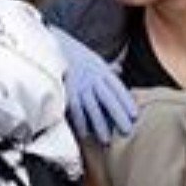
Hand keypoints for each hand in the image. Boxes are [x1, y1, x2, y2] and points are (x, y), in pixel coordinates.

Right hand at [52, 27, 138, 141]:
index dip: (126, 101)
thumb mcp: (93, 58)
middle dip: (118, 116)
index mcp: (101, 70)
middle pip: (108, 99)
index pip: (117, 87)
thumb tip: (120, 70)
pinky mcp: (65, 91)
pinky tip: (85, 133)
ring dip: (100, 124)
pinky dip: (80, 121)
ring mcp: (78, 85)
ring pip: (92, 107)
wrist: (51, 45)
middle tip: (127, 131)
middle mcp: (92, 78)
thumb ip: (107, 67)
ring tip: (106, 140)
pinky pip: (74, 109)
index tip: (135, 116)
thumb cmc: (73, 54)